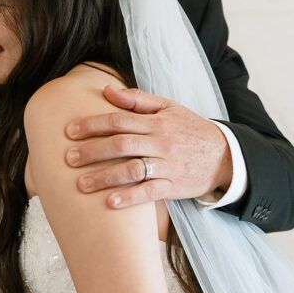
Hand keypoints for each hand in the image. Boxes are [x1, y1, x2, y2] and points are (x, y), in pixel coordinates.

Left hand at [64, 85, 232, 207]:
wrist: (225, 155)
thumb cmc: (190, 129)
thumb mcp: (168, 108)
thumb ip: (137, 100)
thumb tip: (107, 90)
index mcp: (157, 122)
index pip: (119, 120)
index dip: (93, 124)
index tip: (70, 131)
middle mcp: (161, 142)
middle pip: (121, 144)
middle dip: (92, 151)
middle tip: (69, 158)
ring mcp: (168, 165)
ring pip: (132, 169)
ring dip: (105, 177)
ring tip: (81, 185)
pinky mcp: (174, 186)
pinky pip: (150, 193)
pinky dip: (130, 198)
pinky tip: (110, 203)